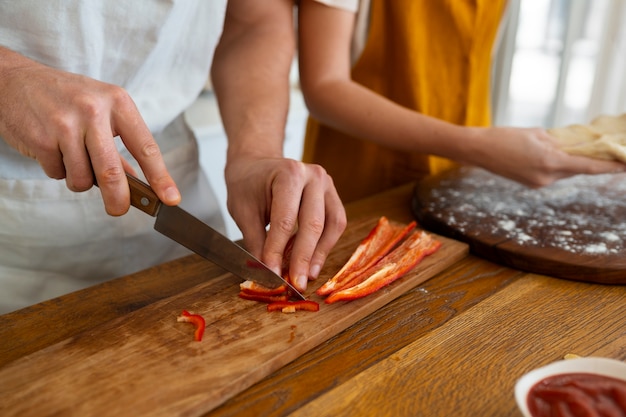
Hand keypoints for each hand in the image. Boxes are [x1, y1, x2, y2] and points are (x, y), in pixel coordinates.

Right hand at [0, 47, 179, 214]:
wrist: (15, 80)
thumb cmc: (66, 97)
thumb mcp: (101, 111)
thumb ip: (121, 144)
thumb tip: (138, 181)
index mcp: (118, 102)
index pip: (146, 147)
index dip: (161, 177)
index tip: (171, 198)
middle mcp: (93, 111)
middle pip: (112, 171)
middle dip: (118, 199)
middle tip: (118, 209)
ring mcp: (65, 124)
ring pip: (82, 178)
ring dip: (79, 180)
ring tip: (72, 157)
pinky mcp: (41, 138)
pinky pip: (58, 174)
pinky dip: (58, 170)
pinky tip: (52, 148)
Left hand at [225, 155, 346, 291]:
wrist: (255, 165)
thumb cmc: (247, 185)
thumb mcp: (243, 212)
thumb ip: (256, 243)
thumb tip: (266, 273)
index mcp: (288, 173)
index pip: (284, 219)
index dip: (278, 250)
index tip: (273, 274)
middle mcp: (313, 176)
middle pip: (313, 223)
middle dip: (303, 258)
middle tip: (295, 283)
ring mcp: (327, 185)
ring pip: (331, 226)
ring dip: (319, 254)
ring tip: (306, 275)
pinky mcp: (332, 196)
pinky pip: (335, 224)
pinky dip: (324, 246)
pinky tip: (312, 262)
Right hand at [465, 126, 625, 186]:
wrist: (478, 150)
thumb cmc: (505, 137)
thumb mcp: (537, 134)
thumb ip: (558, 142)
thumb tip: (572, 147)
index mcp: (550, 162)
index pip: (588, 166)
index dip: (610, 167)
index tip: (625, 166)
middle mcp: (546, 177)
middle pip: (576, 169)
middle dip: (588, 160)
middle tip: (602, 151)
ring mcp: (538, 183)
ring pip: (564, 171)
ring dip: (569, 161)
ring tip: (562, 147)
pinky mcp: (530, 183)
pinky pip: (551, 174)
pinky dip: (555, 164)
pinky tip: (549, 154)